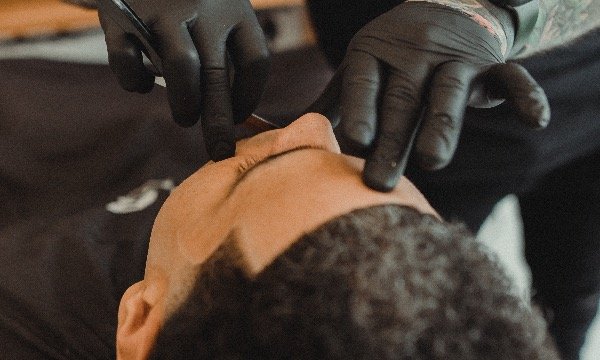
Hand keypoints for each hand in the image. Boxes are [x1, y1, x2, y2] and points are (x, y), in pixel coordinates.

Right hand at [97, 0, 269, 160]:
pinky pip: (129, 61)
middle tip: (220, 151)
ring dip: (185, 103)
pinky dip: (134, 82)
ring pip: (181, 67)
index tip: (238, 118)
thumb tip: (232, 117)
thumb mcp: (217, 12)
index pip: (254, 62)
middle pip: (218, 73)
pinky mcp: (121, 15)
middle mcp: (202, 6)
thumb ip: (224, 52)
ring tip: (185, 118)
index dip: (249, 98)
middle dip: (218, 121)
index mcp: (234, 8)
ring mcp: (161, 10)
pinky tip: (140, 85)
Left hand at [310, 1, 549, 191]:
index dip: (361, 110)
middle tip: (379, 180)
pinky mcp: (490, 64)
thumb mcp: (360, 70)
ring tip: (433, 159)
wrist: (445, 13)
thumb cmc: (392, 57)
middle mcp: (413, 55)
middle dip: (392, 139)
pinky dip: (525, 95)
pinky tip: (535, 120)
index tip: (354, 143)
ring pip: (449, 91)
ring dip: (443, 124)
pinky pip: (512, 76)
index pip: (365, 83)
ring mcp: (454, 58)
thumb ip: (335, 101)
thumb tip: (292, 133)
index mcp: (374, 54)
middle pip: (403, 99)